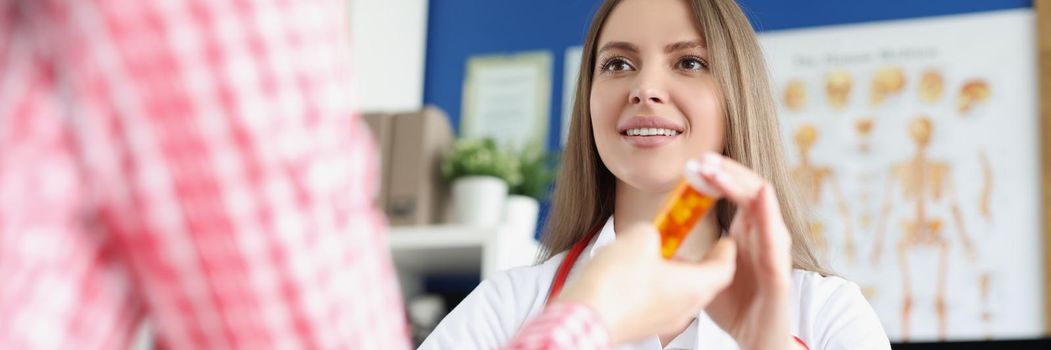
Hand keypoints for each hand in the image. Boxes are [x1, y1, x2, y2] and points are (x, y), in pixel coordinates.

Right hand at [557, 223, 736, 344]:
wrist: (584, 317)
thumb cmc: (615, 284)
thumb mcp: (640, 237)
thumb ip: (654, 230)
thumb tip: (651, 233)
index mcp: (694, 287)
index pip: (724, 268)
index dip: (726, 250)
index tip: (725, 239)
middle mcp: (684, 308)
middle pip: (702, 281)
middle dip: (695, 259)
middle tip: (685, 241)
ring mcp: (663, 321)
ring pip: (679, 293)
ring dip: (671, 272)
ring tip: (653, 252)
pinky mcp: (642, 325)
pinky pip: (657, 303)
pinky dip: (654, 286)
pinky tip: (633, 271)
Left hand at [692, 153, 794, 349]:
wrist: (757, 342)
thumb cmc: (738, 308)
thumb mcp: (704, 272)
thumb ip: (692, 249)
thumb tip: (664, 233)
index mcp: (748, 232)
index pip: (737, 191)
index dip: (719, 174)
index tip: (695, 162)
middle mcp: (764, 236)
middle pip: (751, 189)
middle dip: (727, 171)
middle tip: (703, 159)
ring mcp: (774, 253)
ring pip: (764, 207)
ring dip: (741, 185)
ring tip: (719, 172)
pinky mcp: (780, 274)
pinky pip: (774, 241)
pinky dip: (767, 216)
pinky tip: (758, 197)